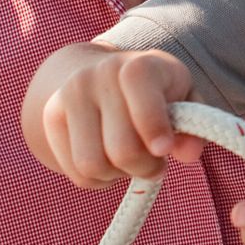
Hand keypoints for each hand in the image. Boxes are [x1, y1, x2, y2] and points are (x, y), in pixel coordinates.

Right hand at [25, 43, 195, 185]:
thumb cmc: (153, 93)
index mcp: (137, 65)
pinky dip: (98, 179)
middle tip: (154, 164)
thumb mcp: (182, 99)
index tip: (164, 149)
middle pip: (121, 148)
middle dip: (145, 167)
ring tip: (129, 162)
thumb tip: (188, 153)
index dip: (155, 127)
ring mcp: (69, 96)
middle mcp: (98, 75)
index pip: (140, 90)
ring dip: (118, 175)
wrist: (97, 76)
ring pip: (92, 165)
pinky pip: (77, 172)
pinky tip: (108, 162)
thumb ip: (193, 125)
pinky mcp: (51, 119)